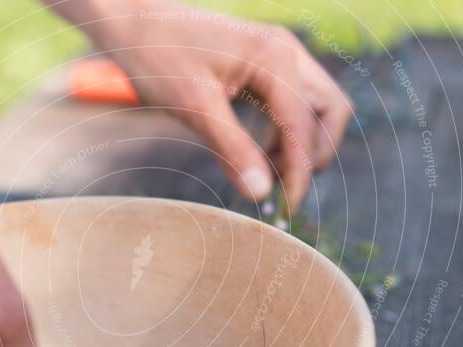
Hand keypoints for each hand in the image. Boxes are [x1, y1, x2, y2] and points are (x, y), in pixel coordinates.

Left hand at [49, 0, 353, 213]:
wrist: (132, 22)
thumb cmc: (158, 57)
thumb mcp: (194, 108)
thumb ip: (231, 149)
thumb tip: (261, 193)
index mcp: (274, 58)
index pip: (303, 126)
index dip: (299, 172)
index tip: (286, 208)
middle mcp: (285, 52)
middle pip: (329, 111)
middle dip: (314, 154)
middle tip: (283, 187)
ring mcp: (278, 55)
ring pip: (317, 106)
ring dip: (302, 144)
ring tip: (267, 172)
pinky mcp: (265, 64)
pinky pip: (294, 102)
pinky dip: (286, 131)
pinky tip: (259, 152)